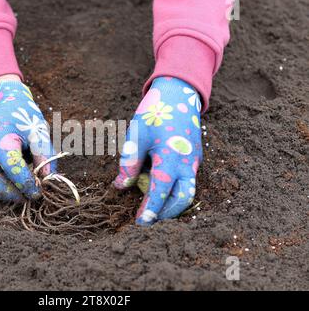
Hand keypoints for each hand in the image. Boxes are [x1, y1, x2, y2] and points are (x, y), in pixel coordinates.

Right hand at [0, 76, 55, 201]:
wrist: (2, 100)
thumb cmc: (23, 116)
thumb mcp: (38, 131)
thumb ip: (44, 154)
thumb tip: (49, 179)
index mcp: (2, 136)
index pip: (11, 164)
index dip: (26, 181)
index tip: (38, 191)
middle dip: (4, 191)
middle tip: (23, 198)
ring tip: (19, 195)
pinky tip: (12, 186)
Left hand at [114, 77, 202, 224]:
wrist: (179, 94)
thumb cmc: (155, 112)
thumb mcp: (136, 134)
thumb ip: (129, 162)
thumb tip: (120, 185)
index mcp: (171, 155)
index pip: (161, 190)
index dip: (150, 209)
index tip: (139, 223)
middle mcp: (188, 162)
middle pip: (183, 198)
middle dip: (167, 214)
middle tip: (148, 220)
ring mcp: (195, 161)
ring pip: (189, 192)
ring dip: (173, 204)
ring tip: (153, 208)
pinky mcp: (196, 159)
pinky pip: (189, 181)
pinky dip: (176, 191)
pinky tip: (161, 189)